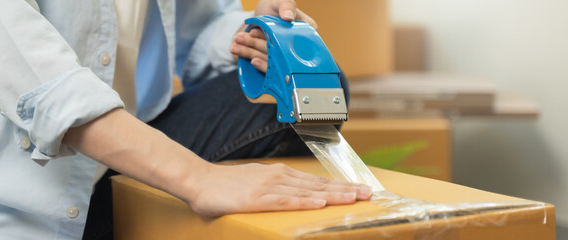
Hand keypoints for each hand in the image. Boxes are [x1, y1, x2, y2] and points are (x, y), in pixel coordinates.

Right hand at [187, 162, 371, 216]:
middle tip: (368, 193)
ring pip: (307, 191)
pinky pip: (284, 201)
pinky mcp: (256, 199)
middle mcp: (278, 177)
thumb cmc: (227, 186)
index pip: (316, 181)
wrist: (199, 180)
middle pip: (318, 184)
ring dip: (332, 194)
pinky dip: (303, 201)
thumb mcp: (257, 185)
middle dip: (345, 189)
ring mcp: (268, 187)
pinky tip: (318, 203)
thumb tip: (296, 197)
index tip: (360, 189)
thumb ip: (276, 191)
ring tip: (353, 198)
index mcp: (280, 175)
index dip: (340, 185)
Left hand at [230, 0, 317, 72]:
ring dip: (249, 52)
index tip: (257, 32)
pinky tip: (238, 53)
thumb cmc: (274, 7)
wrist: (260, 17)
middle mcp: (298, 50)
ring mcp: (285, 59)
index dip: (276, 40)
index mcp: (306, 35)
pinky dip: (249, 58)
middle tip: (241, 37)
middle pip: (279, 52)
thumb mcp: (280, 1)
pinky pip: (264, 67)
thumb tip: (288, 17)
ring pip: (269, 60)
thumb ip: (286, 5)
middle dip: (257, 45)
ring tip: (235, 43)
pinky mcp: (274, 64)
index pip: (295, 43)